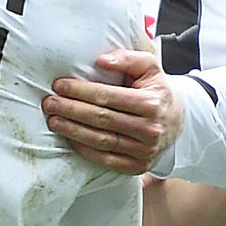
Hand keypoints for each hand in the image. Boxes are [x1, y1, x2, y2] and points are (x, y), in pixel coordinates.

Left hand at [43, 47, 177, 173]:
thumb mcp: (150, 68)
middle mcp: (149, 129)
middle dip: (71, 110)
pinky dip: (85, 150)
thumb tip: (101, 60)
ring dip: (73, 131)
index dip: (81, 91)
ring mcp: (144, 151)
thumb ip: (128, 59)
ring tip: (53, 121)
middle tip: (50, 103)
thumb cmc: (156, 91)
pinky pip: (105, 160)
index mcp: (151, 103)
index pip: (108, 96)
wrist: (175, 122)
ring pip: (101, 141)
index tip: (60, 85)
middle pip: (101, 119)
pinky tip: (69, 139)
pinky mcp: (137, 166)